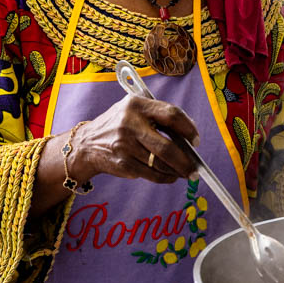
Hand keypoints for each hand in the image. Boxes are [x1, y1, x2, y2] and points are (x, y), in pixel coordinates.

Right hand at [72, 94, 199, 185]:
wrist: (87, 144)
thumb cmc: (119, 124)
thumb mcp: (134, 109)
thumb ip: (159, 116)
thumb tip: (189, 134)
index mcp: (137, 104)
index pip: (171, 114)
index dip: (188, 128)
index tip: (196, 140)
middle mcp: (129, 123)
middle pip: (167, 146)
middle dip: (186, 160)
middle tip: (195, 168)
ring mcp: (124, 145)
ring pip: (160, 164)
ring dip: (177, 171)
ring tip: (185, 173)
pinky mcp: (122, 163)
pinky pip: (151, 174)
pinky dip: (165, 177)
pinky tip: (171, 176)